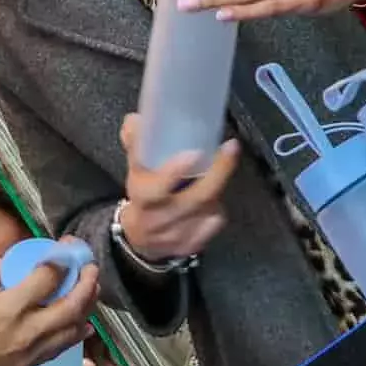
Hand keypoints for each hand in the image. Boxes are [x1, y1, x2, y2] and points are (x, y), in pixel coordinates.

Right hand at [0, 251, 98, 365]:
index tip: (66, 248)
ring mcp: (31, 354)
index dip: (62, 259)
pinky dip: (75, 332)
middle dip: (88, 284)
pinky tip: (81, 324)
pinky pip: (61, 348)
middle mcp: (28, 332)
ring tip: (91, 291)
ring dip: (87, 309)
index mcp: (9, 309)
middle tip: (91, 268)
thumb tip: (5, 264)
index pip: (48, 278)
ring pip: (73, 330)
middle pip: (73, 306)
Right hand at [118, 114, 237, 261]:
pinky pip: (214, 222)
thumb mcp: (135, 171)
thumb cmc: (143, 196)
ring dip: (217, 188)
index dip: (172, 173)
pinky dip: (216, 208)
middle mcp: (160, 221)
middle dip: (217, 172)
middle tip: (231, 148)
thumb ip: (136, 145)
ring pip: (209, 209)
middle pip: (196, 198)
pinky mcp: (193, 245)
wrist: (141, 240)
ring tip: (218, 170)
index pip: (153, 189)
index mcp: (141, 198)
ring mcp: (178, 236)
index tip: (194, 153)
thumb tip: (137, 120)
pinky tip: (211, 200)